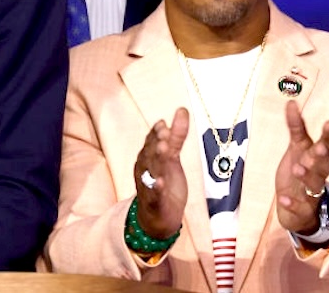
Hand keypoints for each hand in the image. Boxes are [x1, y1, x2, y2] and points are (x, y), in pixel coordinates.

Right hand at [132, 108, 189, 238]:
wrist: (157, 218)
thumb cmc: (164, 183)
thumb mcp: (172, 158)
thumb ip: (177, 136)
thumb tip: (182, 110)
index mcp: (148, 158)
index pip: (151, 141)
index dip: (157, 133)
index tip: (164, 124)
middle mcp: (146, 170)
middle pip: (150, 154)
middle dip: (156, 142)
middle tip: (164, 132)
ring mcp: (149, 186)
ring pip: (151, 171)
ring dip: (157, 160)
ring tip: (164, 149)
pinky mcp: (155, 203)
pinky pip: (154, 195)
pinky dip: (157, 189)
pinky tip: (161, 182)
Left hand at [276, 100, 328, 234]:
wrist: (297, 210)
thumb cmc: (299, 173)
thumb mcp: (296, 149)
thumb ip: (296, 128)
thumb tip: (291, 101)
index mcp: (317, 158)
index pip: (325, 145)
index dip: (327, 135)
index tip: (328, 123)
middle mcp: (318, 174)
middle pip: (324, 164)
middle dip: (322, 155)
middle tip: (319, 147)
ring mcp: (312, 193)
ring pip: (314, 184)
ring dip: (307, 176)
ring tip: (297, 168)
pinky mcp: (303, 210)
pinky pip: (300, 207)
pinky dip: (292, 203)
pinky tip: (282, 198)